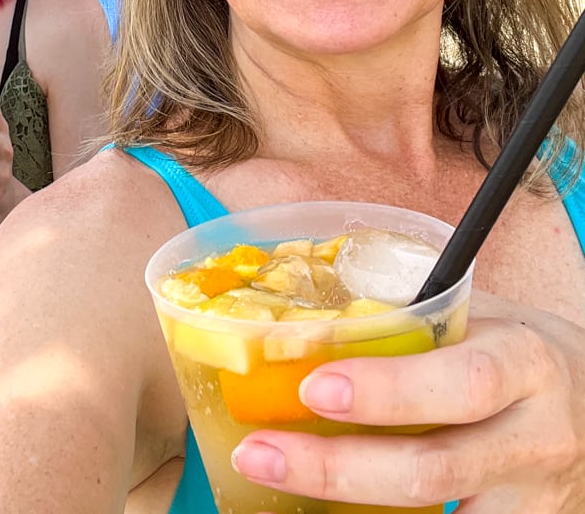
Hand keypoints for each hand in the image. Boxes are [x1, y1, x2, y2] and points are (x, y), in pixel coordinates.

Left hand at [231, 291, 583, 511]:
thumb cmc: (518, 353)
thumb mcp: (483, 319)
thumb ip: (412, 317)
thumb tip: (301, 301)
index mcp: (523, 362)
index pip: (459, 382)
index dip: (387, 391)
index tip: (313, 387)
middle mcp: (533, 436)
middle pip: (435, 467)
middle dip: (337, 466)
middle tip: (261, 452)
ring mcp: (531, 498)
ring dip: (348, 504)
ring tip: (276, 481)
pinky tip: (330, 512)